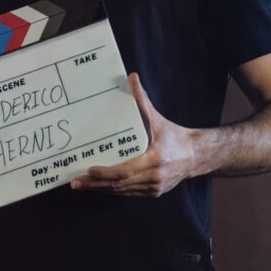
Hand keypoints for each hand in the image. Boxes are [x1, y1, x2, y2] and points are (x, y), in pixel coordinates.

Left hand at [70, 72, 196, 196]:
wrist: (195, 156)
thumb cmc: (174, 136)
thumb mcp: (158, 118)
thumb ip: (142, 99)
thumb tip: (131, 77)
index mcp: (154, 159)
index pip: (126, 170)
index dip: (106, 172)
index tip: (89, 170)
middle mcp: (154, 177)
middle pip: (120, 184)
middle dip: (96, 184)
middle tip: (76, 182)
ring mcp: (153, 188)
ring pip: (122, 191)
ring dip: (101, 189)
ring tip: (82, 186)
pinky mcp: (153, 193)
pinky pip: (129, 193)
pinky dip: (113, 190)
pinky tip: (99, 188)